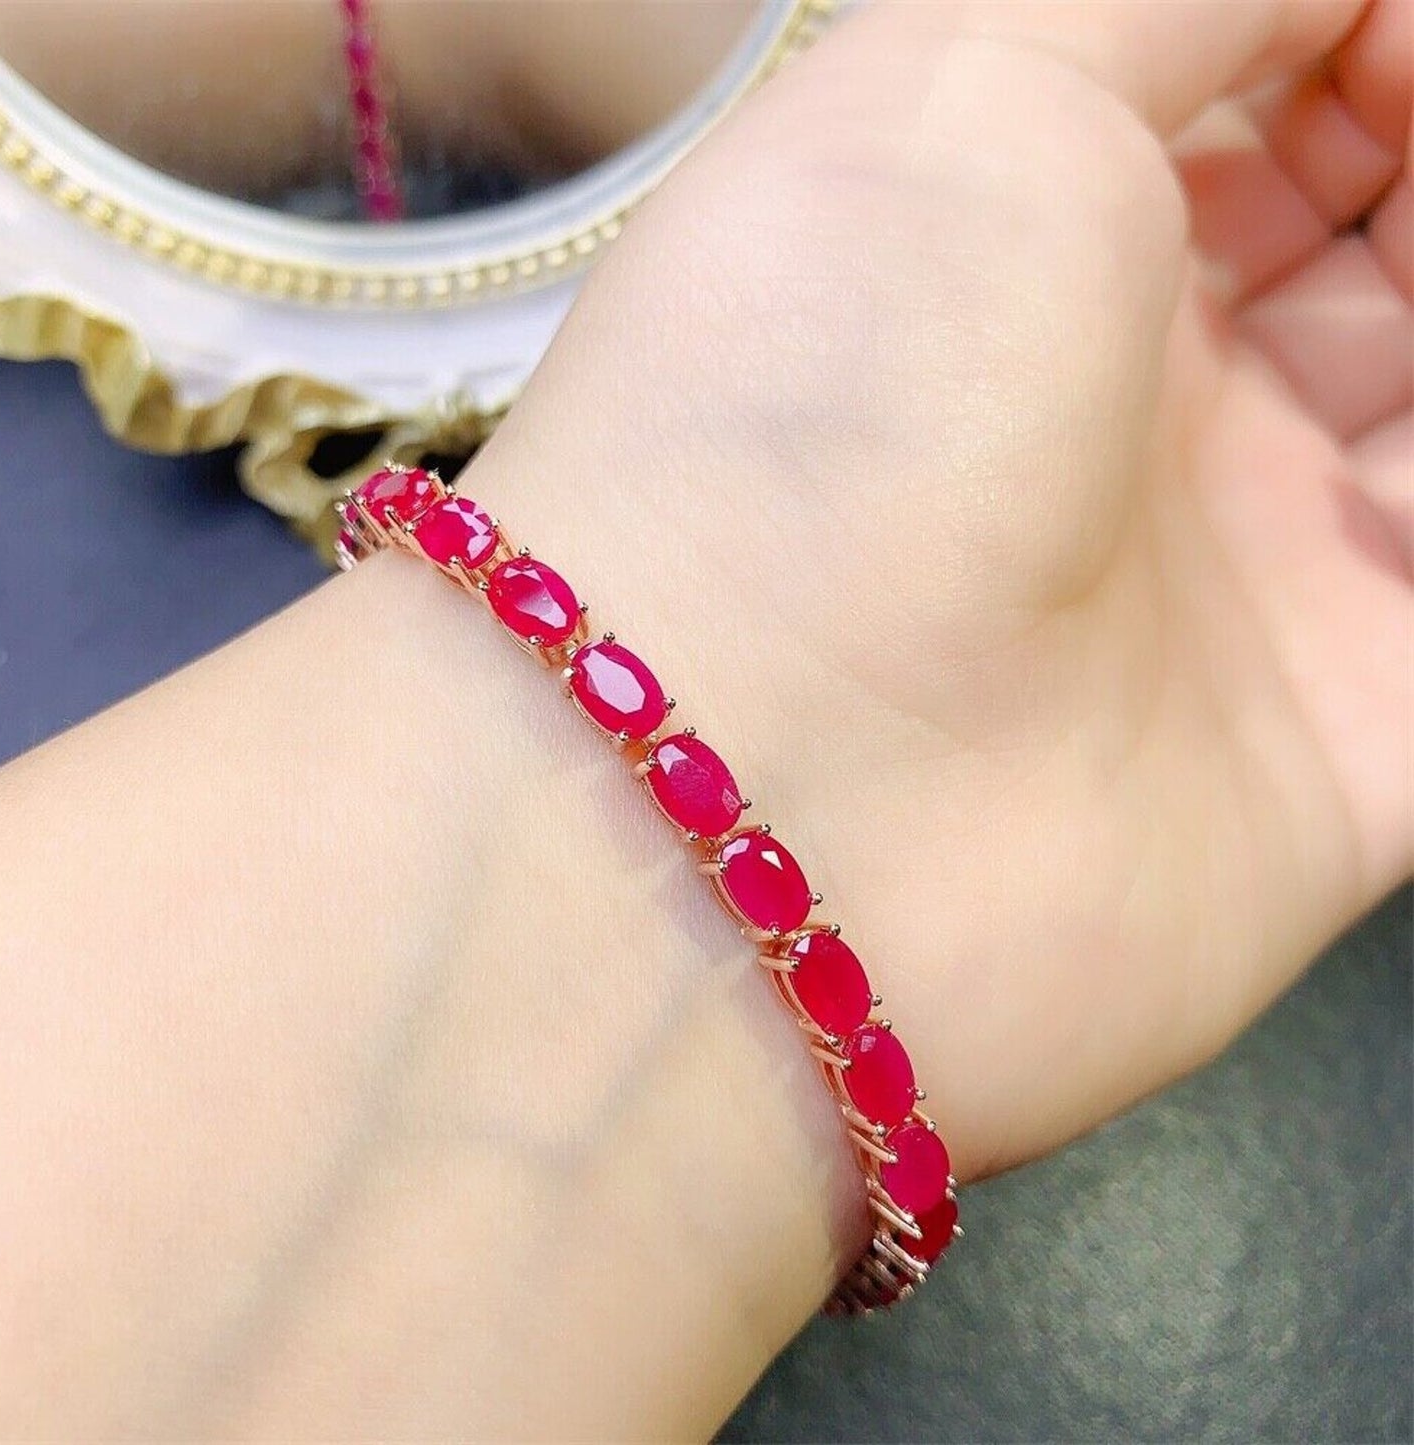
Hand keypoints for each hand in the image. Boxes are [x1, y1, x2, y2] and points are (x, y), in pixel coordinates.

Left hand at [476, 0, 1412, 1181]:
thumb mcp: (964, 90)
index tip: (1396, 44)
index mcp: (1021, 251)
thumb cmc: (827, 405)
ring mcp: (1235, 589)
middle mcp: (1128, 417)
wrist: (754, 791)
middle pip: (1367, 248)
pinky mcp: (1337, 761)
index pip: (1254, 100)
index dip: (1359, 40)